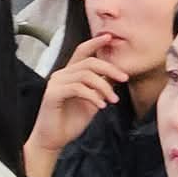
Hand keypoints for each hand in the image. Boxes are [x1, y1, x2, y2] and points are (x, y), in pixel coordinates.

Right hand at [25, 36, 130, 176]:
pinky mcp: (52, 94)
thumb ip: (100, 87)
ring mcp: (55, 83)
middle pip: (88, 62)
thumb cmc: (70, 121)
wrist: (53, 140)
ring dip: (104, 87)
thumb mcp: (91, 100)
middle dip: (110, 68)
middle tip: (124, 78)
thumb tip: (115, 75)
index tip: (109, 37)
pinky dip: (93, 96)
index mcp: (69, 74)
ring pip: (85, 75)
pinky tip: (101, 106)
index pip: (82, 52)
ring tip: (113, 100)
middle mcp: (61, 75)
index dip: (95, 42)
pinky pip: (77, 89)